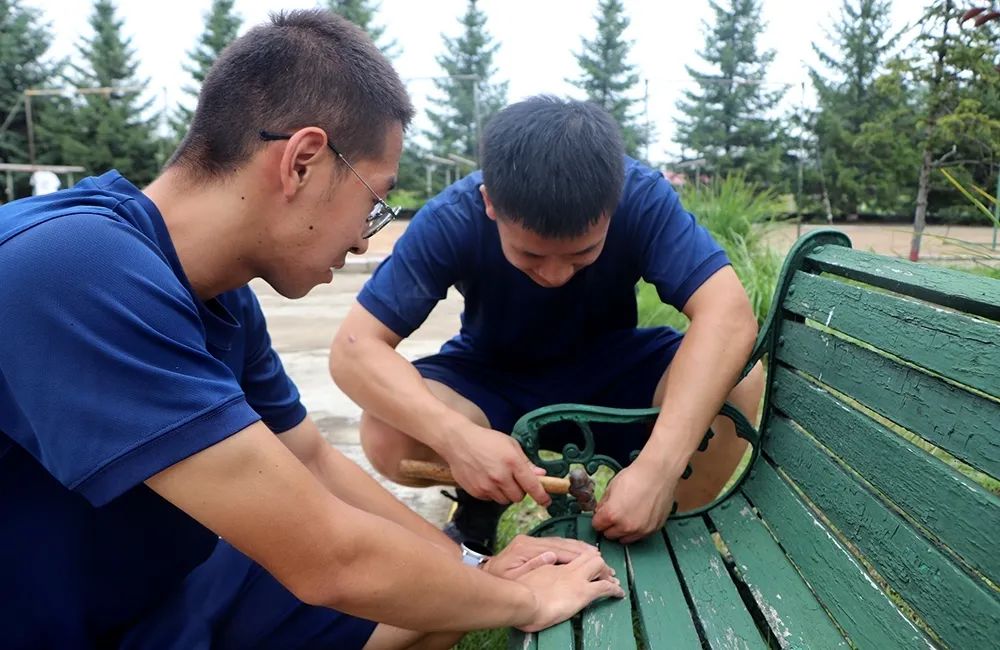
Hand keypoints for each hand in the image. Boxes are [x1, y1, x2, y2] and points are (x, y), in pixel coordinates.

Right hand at [442, 425, 550, 505]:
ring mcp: (487, 486)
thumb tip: (541, 475)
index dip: (542, 496)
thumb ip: (526, 462)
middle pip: (519, 497)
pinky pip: (491, 499)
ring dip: (505, 493)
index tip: (546, 502)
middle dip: (519, 490)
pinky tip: (486, 478)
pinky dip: (492, 492)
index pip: (532, 486)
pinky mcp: (476, 492)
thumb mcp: (510, 445)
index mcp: (512, 462)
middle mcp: (500, 476)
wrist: (458, 441)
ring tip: (498, 477)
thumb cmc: (486, 440)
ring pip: (505, 500)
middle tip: (513, 478)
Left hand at [484, 534, 614, 580]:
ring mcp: (529, 541)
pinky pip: (553, 542)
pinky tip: (576, 550)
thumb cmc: (498, 580)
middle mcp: (529, 541)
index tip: (591, 558)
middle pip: (560, 542)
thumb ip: (532, 566)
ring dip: (575, 546)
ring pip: (558, 541)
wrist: (484, 574)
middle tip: (597, 554)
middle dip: (580, 549)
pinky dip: (567, 546)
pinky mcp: (528, 543)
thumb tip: (551, 555)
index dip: (575, 554)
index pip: (557, 549)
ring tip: (592, 551)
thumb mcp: (513, 577)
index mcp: (526, 547)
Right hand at [514, 552, 624, 631]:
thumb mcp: (521, 575)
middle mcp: (565, 568)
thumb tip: (549, 555)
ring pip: (599, 566)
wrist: (522, 602)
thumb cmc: (516, 593)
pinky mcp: (583, 592)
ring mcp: (575, 579)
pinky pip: (604, 587)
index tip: (586, 559)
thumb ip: (535, 564)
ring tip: (613, 582)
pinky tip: (618, 593)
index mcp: (549, 562)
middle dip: (597, 561)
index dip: (580, 554)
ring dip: (607, 572)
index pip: (569, 552)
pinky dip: (614, 589)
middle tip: (604, 571)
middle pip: (587, 555)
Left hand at [592, 459, 676, 543]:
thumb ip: (603, 503)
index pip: (597, 526)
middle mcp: (626, 526)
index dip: (598, 519)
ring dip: (622, 530)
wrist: (658, 473)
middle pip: (609, 535)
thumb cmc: (636, 476)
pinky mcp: (653, 529)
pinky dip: (637, 530)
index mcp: (612, 514)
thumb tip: (600, 512)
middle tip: (614, 515)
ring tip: (626, 516)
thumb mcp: (611, 487)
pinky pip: (640, 536)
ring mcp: (641, 530)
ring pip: (625, 539)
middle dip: (609, 526)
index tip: (601, 515)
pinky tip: (638, 516)